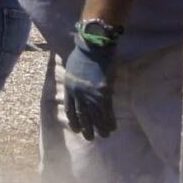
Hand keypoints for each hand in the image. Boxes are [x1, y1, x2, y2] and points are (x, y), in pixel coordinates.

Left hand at [62, 24, 118, 139]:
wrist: (94, 44)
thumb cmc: (84, 52)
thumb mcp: (73, 68)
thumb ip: (75, 80)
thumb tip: (80, 86)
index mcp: (70, 88)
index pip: (70, 109)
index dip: (74, 121)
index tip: (76, 129)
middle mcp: (79, 94)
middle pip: (82, 116)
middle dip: (86, 129)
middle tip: (90, 138)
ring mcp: (91, 95)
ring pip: (96, 117)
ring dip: (100, 128)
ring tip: (104, 136)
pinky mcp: (103, 93)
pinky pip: (107, 111)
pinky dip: (110, 121)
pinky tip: (113, 127)